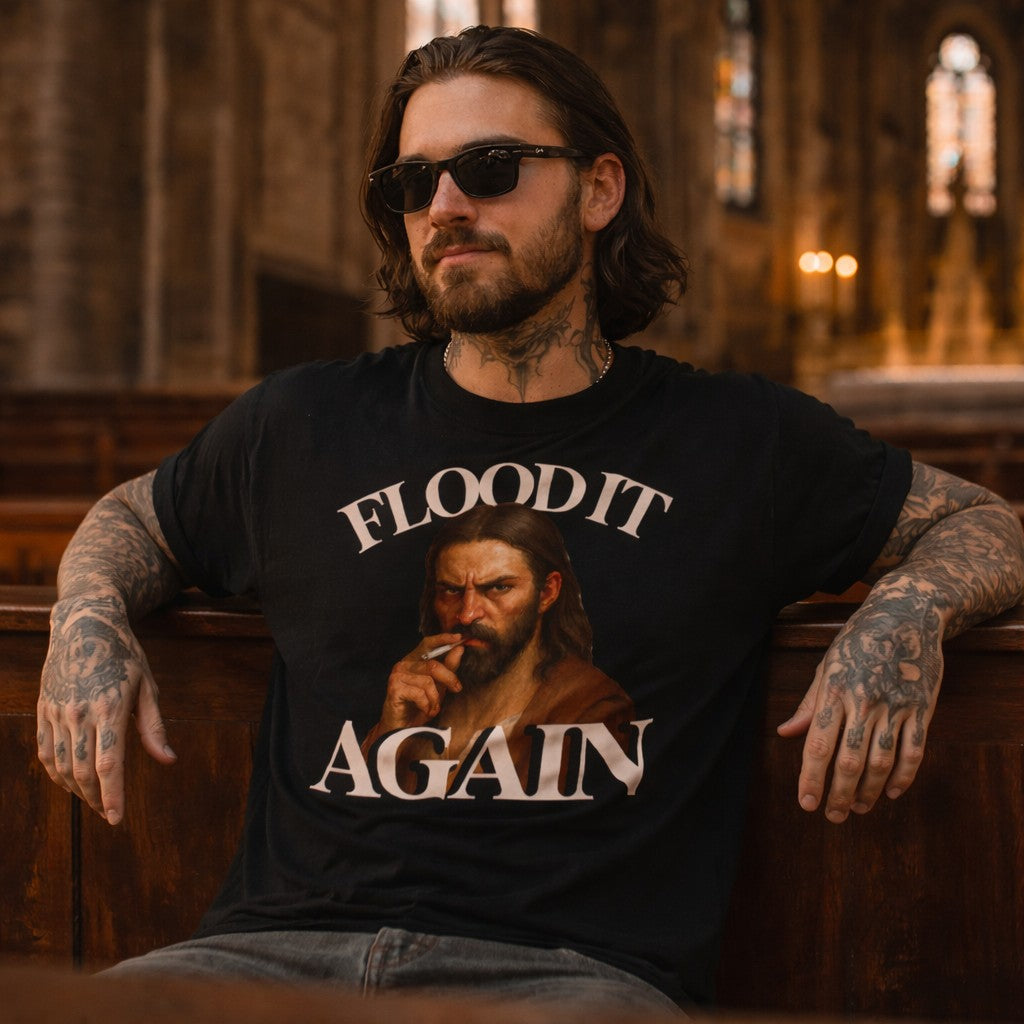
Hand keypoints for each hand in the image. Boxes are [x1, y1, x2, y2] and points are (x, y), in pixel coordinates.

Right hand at [37, 595, 176, 825]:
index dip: (112, 796)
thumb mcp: (147, 686)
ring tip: (95, 799)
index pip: (108, 765)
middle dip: (97, 798)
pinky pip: (45, 752)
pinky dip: (57, 773)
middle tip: (110, 812)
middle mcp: (79, 713)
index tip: (117, 818)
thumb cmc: (124, 655)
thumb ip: (154, 726)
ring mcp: (57, 713)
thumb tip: (168, 760)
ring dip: (77, 789)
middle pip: (83, 772)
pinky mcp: (44, 710)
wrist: (84, 625)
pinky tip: (70, 781)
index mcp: (110, 708)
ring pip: (62, 766)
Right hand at [376, 634, 464, 732]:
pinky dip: (427, 705)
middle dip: (449, 678)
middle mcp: (403, 664)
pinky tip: (425, 710)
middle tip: (457, 689)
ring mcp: (397, 675)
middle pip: (433, 665)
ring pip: (428, 681)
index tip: (459, 638)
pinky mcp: (394, 688)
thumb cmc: (418, 707)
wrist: (401, 729)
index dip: (443, 639)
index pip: (427, 643)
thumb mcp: (438, 687)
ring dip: (436, 698)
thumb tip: (459, 649)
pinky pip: (419, 693)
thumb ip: (448, 668)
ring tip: (434, 708)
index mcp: (413, 660)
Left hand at [777, 596, 943, 821]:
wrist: (906, 615)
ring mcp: (896, 706)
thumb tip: (785, 733)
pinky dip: (903, 778)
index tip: (806, 804)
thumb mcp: (827, 666)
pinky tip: (891, 793)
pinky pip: (914, 752)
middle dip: (838, 794)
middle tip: (832, 816)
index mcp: (834, 691)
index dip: (811, 779)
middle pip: (849, 761)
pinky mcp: (922, 708)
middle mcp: (864, 701)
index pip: (818, 745)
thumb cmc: (858, 641)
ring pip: (881, 762)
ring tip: (856, 808)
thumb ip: (809, 704)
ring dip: (868, 791)